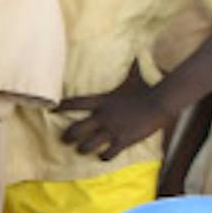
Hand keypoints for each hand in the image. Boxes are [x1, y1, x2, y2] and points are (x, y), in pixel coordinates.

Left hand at [56, 66, 170, 161]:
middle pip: (76, 129)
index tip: (52, 110)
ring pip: (87, 145)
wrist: (160, 102)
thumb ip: (131, 68)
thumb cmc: (147, 89)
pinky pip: (108, 153)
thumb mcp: (134, 78)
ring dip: (83, 149)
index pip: (75, 103)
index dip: (62, 107)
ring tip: (81, 150)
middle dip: (68, 136)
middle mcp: (102, 116)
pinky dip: (104, 157)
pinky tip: (103, 157)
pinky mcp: (122, 140)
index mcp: (102, 101)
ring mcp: (111, 130)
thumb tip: (136, 55)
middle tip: (64, 140)